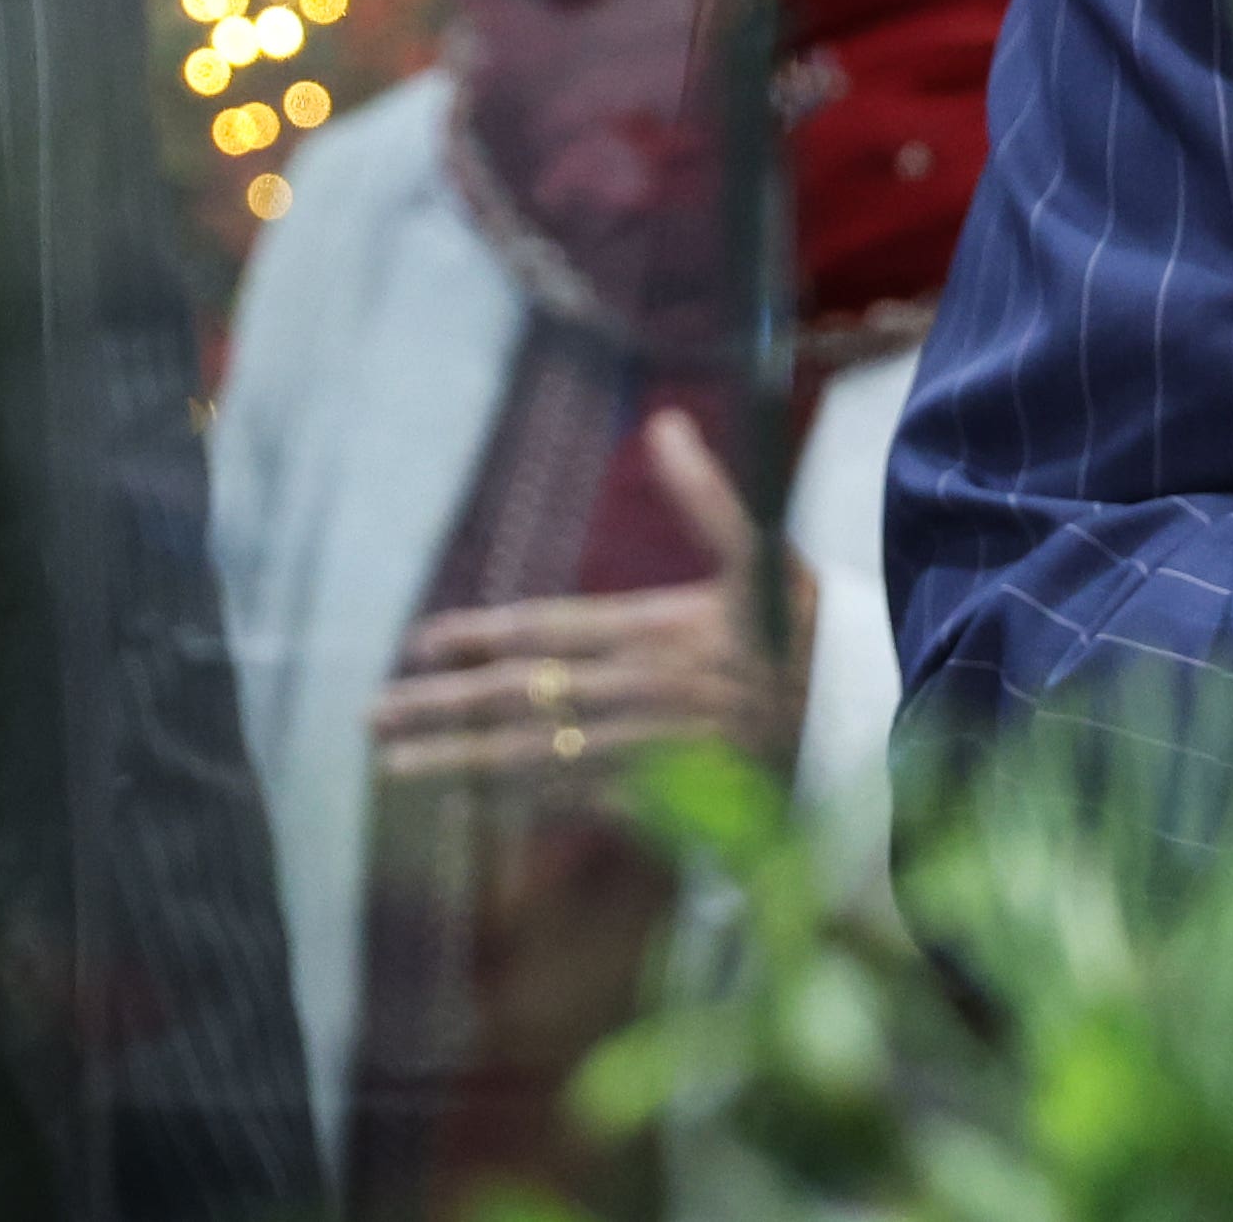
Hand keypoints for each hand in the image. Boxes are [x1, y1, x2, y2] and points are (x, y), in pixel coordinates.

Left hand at [366, 406, 810, 780]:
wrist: (861, 729)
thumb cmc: (807, 637)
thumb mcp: (767, 556)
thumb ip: (709, 495)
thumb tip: (666, 422)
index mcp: (657, 629)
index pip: (544, 630)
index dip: (475, 637)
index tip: (417, 643)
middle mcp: (638, 692)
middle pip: (518, 699)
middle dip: (438, 707)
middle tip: (371, 716)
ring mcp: (644, 753)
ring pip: (530, 758)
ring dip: (456, 764)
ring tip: (393, 767)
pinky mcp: (660, 803)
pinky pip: (569, 804)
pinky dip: (513, 808)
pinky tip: (466, 809)